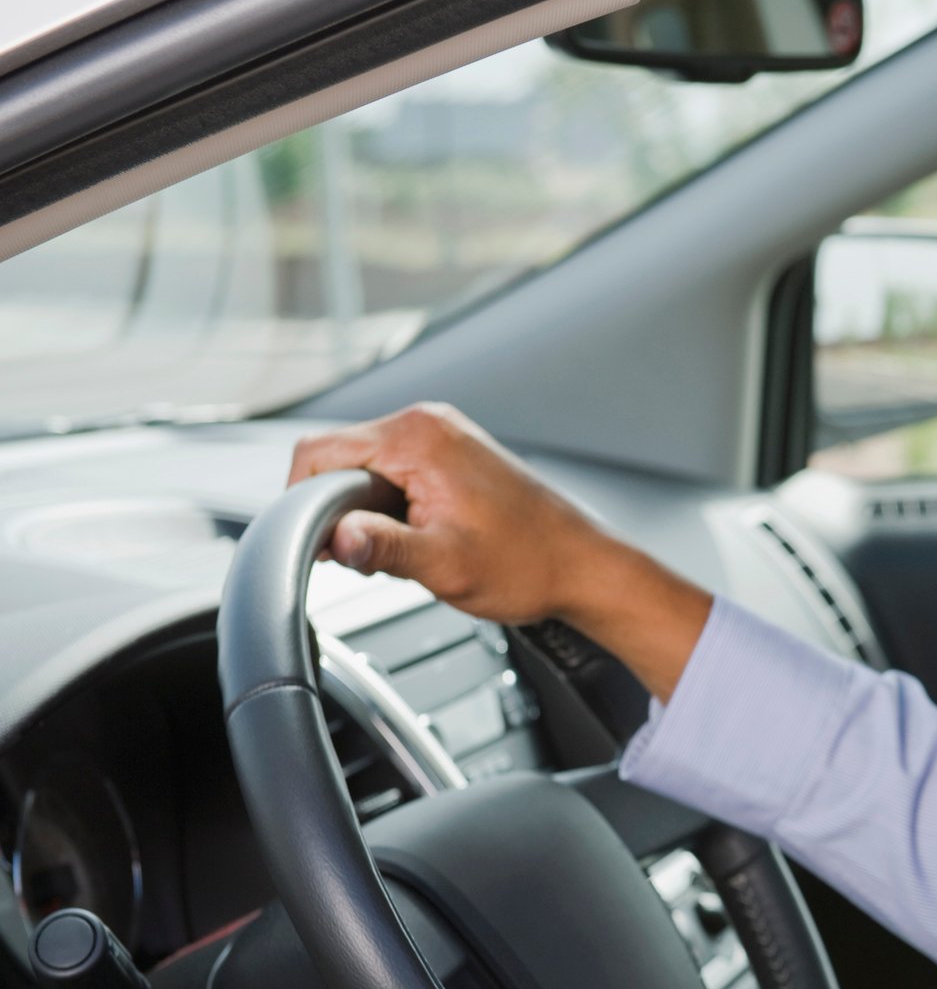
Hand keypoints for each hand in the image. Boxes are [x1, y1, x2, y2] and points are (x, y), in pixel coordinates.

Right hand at [287, 403, 710, 700]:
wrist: (581, 566)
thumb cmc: (527, 563)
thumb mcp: (444, 564)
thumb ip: (382, 547)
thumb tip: (334, 538)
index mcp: (417, 437)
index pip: (316, 452)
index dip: (302, 502)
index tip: (318, 545)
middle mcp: (426, 423)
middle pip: (336, 457)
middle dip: (337, 509)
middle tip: (369, 558)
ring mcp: (441, 435)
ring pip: (363, 468)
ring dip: (365, 511)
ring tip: (405, 550)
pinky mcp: (450, 454)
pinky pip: (392, 472)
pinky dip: (389, 507)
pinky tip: (418, 538)